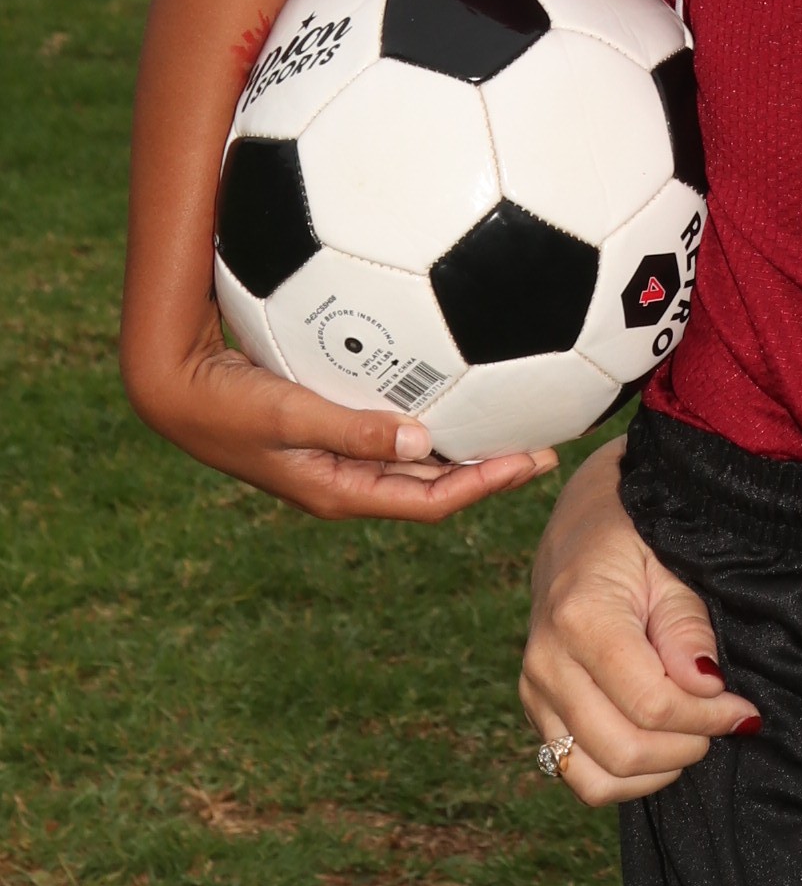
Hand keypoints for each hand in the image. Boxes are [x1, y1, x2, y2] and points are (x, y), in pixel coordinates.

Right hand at [124, 305, 553, 520]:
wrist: (175, 388)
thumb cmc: (226, 405)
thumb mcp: (289, 416)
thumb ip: (351, 429)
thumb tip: (422, 442)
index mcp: (342, 492)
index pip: (432, 501)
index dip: (486, 485)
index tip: (533, 461)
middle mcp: (347, 480)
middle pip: (434, 485)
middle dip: (490, 467)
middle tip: (542, 442)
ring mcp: (338, 456)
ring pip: (415, 459)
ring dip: (462, 444)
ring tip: (509, 416)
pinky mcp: (329, 427)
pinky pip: (390, 429)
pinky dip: (425, 417)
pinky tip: (449, 384)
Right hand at [519, 433, 757, 805]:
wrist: (580, 527)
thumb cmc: (637, 539)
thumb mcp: (673, 565)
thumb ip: (688, 627)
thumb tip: (705, 687)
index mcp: (581, 618)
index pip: (651, 704)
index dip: (708, 717)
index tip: (743, 707)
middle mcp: (546, 662)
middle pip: (623, 749)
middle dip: (687, 746)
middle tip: (722, 720)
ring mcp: (534, 691)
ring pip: (596, 778)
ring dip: (656, 770)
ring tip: (691, 733)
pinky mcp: (535, 710)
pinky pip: (578, 775)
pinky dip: (625, 776)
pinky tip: (661, 743)